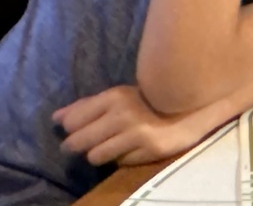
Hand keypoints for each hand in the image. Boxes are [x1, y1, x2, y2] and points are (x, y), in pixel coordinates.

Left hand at [54, 85, 213, 166]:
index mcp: (114, 96)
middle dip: (79, 145)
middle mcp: (123, 113)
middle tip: (89, 143)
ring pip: (94, 156)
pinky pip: (118, 162)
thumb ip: (86, 106)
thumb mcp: (118, 97)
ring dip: (101, 153)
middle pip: (77, 142)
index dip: (72, 129)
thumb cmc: (148, 101)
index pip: (71, 122)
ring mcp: (137, 133)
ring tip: (113, 145)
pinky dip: (121, 158)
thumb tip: (56, 118)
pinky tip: (132, 148)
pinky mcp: (149, 149)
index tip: (80, 129)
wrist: (191, 108)